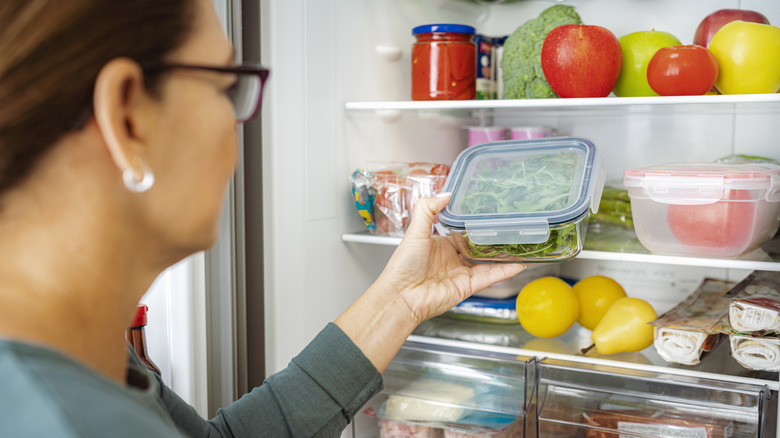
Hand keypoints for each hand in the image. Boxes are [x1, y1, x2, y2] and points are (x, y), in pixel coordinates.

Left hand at [374, 193, 525, 324]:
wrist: (401, 296)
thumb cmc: (402, 266)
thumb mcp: (414, 231)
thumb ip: (427, 209)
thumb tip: (445, 194)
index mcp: (440, 245)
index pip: (463, 232)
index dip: (475, 224)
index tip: (490, 214)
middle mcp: (452, 259)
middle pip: (478, 247)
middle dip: (494, 240)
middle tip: (511, 228)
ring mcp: (461, 273)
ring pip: (488, 263)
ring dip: (504, 256)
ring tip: (521, 246)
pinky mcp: (467, 287)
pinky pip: (489, 277)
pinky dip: (505, 271)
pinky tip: (518, 264)